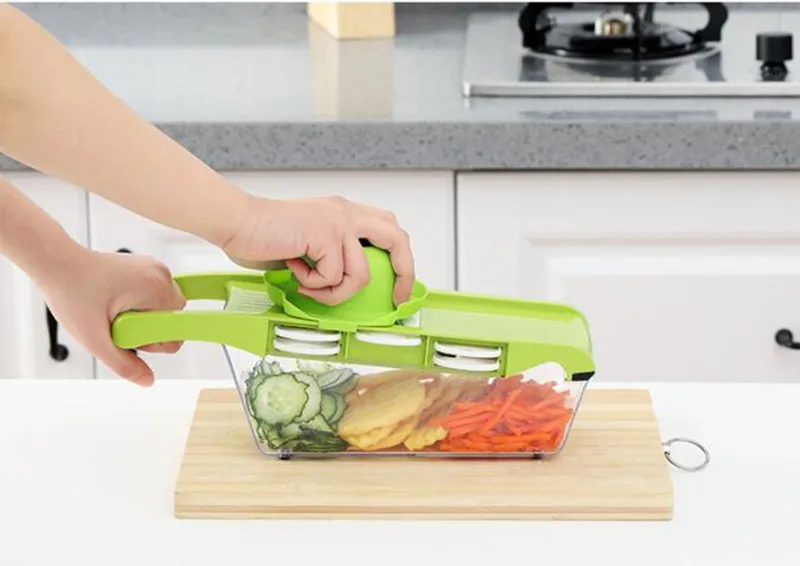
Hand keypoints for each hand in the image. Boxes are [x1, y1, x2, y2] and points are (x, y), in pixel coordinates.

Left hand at [38, 249, 185, 386]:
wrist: (57, 264)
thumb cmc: (72, 293)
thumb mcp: (95, 339)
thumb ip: (123, 364)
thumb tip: (148, 380)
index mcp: (156, 289)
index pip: (176, 331)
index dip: (151, 340)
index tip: (126, 330)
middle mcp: (162, 274)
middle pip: (173, 319)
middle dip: (148, 328)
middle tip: (118, 322)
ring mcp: (156, 268)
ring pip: (165, 308)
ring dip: (144, 316)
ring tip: (115, 310)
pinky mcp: (148, 267)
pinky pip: (156, 296)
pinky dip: (140, 304)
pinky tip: (117, 301)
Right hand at [223, 195, 415, 305]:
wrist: (237, 221)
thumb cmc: (262, 235)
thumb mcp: (310, 244)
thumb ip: (331, 256)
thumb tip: (345, 284)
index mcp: (344, 211)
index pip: (387, 228)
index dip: (399, 257)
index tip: (398, 285)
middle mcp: (346, 212)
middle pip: (397, 239)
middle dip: (404, 273)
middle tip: (397, 298)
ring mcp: (338, 223)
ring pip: (361, 275)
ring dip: (334, 293)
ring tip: (308, 287)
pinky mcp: (325, 235)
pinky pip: (333, 277)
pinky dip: (312, 284)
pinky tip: (293, 270)